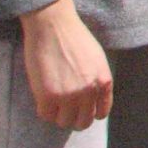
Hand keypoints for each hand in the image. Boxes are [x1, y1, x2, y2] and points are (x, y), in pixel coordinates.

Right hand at [20, 0, 112, 130]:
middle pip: (82, 122)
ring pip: (64, 122)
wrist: (53, 25)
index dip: (89, 112)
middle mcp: (89, 91)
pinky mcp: (48, 96)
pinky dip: (44, 110)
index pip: (101, 113)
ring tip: (52, 100)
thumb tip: (92, 102)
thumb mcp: (96, 59)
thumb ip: (97, 80)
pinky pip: (46, 116)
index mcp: (104, 81)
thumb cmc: (73, 38)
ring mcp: (69, 95)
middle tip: (63, 109)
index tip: (80, 109)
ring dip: (57, 114)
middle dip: (73, 118)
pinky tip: (42, 96)